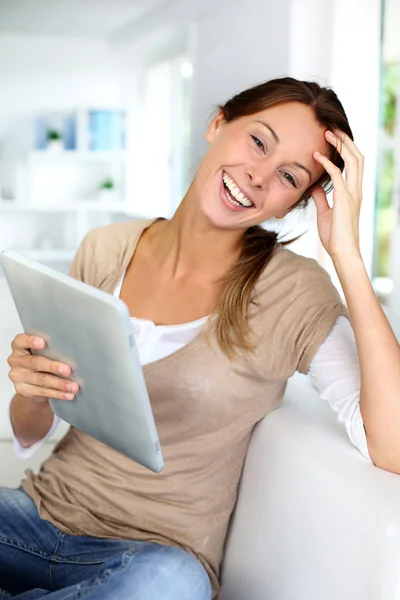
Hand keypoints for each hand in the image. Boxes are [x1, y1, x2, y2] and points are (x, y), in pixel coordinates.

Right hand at [7, 334, 78, 402]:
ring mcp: (18, 376)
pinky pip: (42, 392)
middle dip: (53, 367)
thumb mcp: (43, 350)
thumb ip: (51, 347)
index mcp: (19, 345)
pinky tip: (68, 394)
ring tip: (73, 387)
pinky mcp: (23, 389)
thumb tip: (74, 350)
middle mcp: (16, 360)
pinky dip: (57, 393)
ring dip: (59, 384)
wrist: (32, 380)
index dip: (31, 341)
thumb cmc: (41, 358)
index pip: (22, 340)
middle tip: (67, 370)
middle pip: (35, 362)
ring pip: (41, 380)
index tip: (43, 342)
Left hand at [311, 130, 363, 260]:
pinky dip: (327, 162)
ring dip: (340, 145)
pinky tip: (316, 156)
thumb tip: (314, 186)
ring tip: (327, 134)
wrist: (342, 252)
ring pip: (353, 161)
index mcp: (353, 193)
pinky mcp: (344, 199)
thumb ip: (321, 199)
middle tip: (332, 129)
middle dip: (346, 141)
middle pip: (357, 157)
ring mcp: (352, 194)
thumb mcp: (325, 214)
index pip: (355, 164)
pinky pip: (337, 175)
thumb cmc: (335, 237)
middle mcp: (356, 190)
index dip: (347, 149)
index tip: (334, 138)